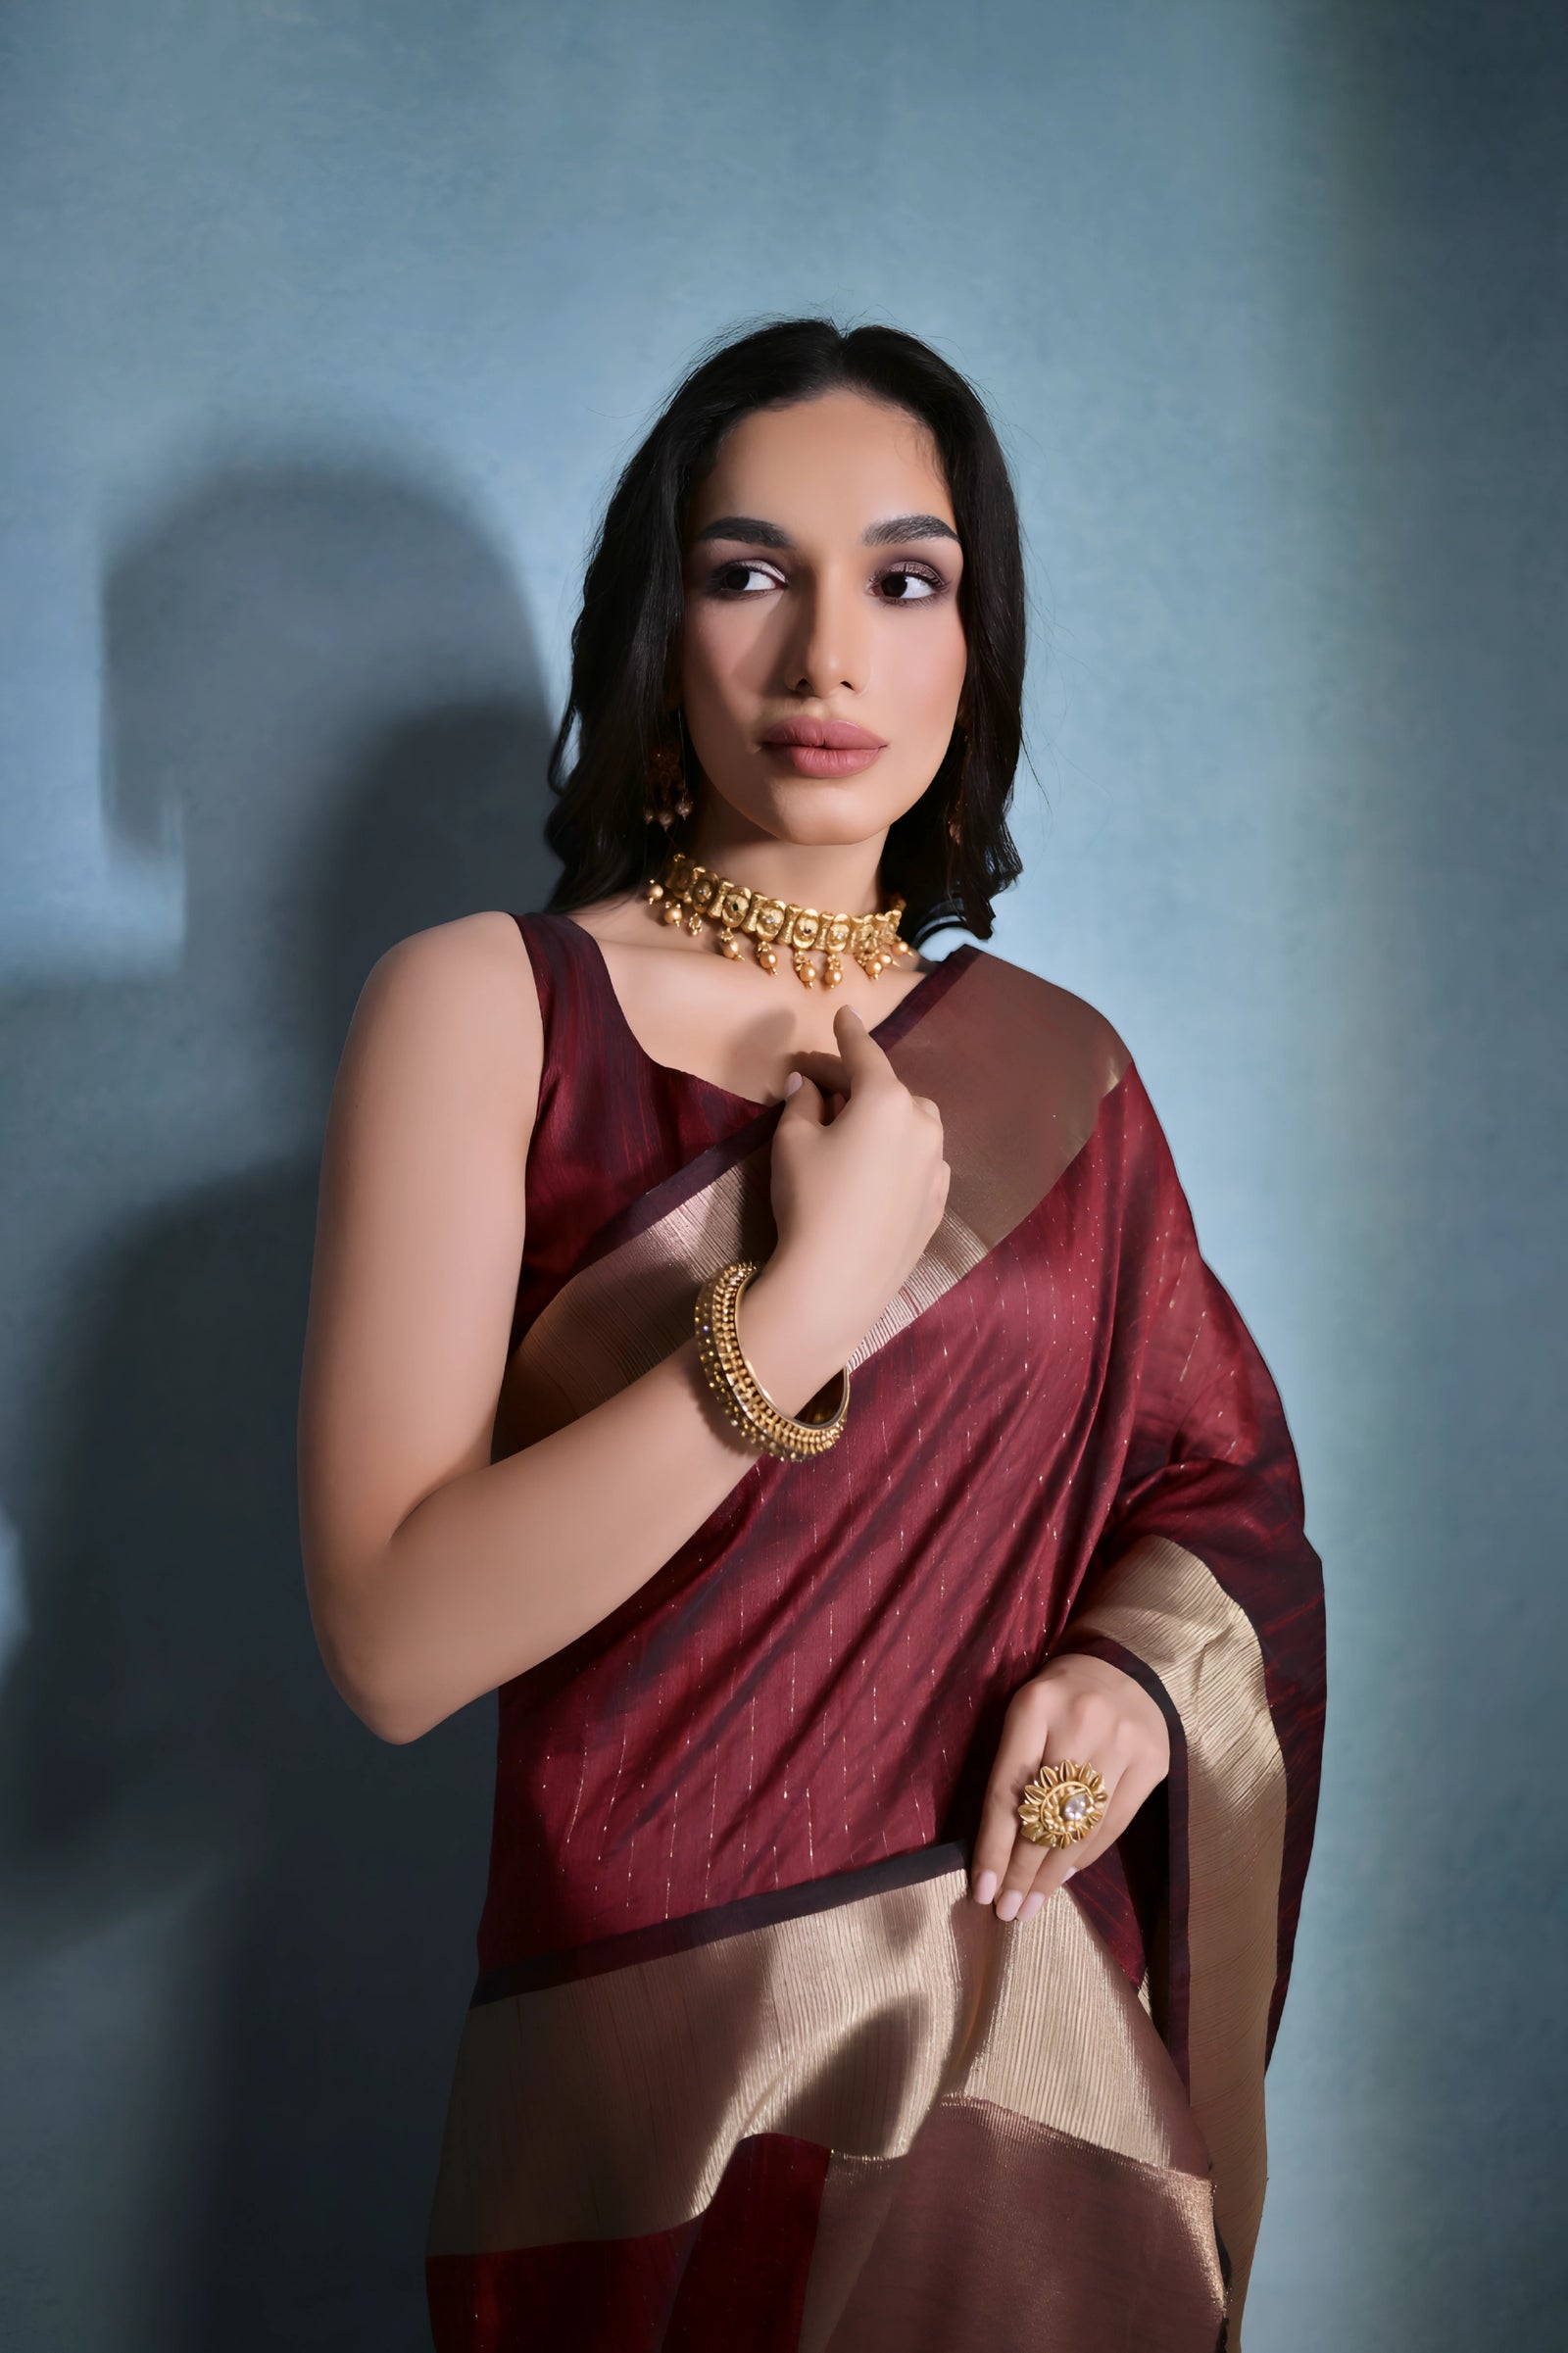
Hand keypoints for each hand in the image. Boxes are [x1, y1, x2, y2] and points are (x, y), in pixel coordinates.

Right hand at [741, 1005, 949, 1399]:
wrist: (837, 1280)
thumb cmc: (809, 1199)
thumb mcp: (792, 1142)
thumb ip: (803, 1102)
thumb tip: (809, 1084)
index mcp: (886, 1098)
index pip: (865, 1052)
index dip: (849, 1032)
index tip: (844, 1014)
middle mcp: (923, 1123)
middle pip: (890, 1090)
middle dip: (860, 1086)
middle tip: (825, 1093)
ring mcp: (938, 1165)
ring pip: (912, 1126)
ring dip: (886, 1121)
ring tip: (853, 1136)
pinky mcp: (939, 1203)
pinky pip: (920, 1163)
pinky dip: (900, 1157)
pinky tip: (875, 1174)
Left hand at [971, 1652, 1170, 1919]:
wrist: (1127, 1662)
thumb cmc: (1060, 1693)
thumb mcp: (1024, 1711)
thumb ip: (1012, 1767)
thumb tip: (999, 1848)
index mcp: (1034, 1707)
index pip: (1007, 1792)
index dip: (993, 1848)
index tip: (982, 1891)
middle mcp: (1079, 1724)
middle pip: (1045, 1818)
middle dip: (1022, 1873)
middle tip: (1007, 1911)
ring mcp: (1122, 1743)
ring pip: (1080, 1829)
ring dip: (1053, 1875)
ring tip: (1032, 1905)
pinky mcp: (1153, 1761)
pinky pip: (1114, 1824)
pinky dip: (1087, 1854)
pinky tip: (1066, 1874)